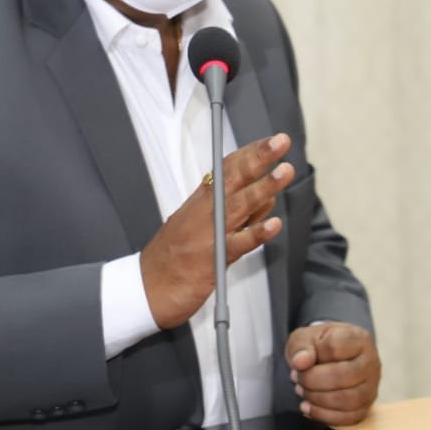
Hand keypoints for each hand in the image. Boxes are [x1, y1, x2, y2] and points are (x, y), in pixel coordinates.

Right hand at [140, 133, 293, 328]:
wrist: (146, 289)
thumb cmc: (172, 259)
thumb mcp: (200, 227)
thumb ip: (236, 214)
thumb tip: (267, 199)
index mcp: (200, 202)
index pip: (227, 169)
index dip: (251, 152)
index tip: (271, 140)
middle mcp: (204, 213)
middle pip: (234, 179)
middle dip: (259, 158)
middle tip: (281, 141)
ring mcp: (209, 234)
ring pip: (240, 205)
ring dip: (263, 187)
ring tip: (284, 172)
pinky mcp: (213, 260)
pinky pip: (239, 244)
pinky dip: (257, 233)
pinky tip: (274, 224)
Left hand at [285, 322, 380, 425]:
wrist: (333, 356)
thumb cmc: (320, 346)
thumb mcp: (305, 337)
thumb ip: (300, 346)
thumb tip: (300, 362)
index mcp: (358, 338)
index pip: (334, 348)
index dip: (311, 359)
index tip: (297, 364)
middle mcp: (370, 361)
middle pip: (342, 376)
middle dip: (312, 381)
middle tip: (298, 380)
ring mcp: (372, 385)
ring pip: (347, 400)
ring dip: (318, 399)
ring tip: (303, 392)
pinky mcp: (367, 405)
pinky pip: (349, 417)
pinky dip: (325, 415)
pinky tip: (309, 407)